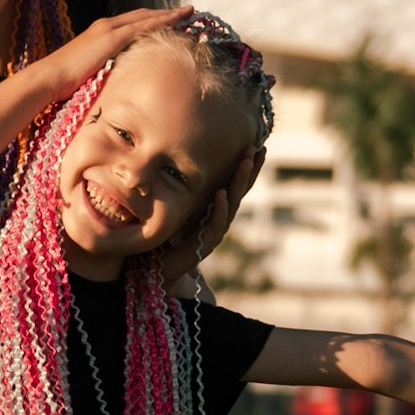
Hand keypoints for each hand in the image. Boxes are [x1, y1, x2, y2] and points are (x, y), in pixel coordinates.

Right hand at [28, 5, 192, 110]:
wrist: (49, 77)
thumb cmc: (64, 81)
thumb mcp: (88, 72)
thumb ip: (102, 69)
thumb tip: (113, 80)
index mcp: (100, 32)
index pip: (131, 22)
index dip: (151, 19)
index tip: (168, 20)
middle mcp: (106, 25)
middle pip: (142, 15)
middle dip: (164, 13)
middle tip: (185, 11)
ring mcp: (109, 29)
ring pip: (145, 17)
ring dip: (167, 14)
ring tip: (187, 12)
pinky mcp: (111, 38)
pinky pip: (142, 27)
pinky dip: (159, 22)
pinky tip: (174, 22)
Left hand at [155, 143, 264, 287]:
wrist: (157, 269)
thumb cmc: (166, 236)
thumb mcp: (175, 206)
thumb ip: (180, 187)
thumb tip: (173, 156)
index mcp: (214, 208)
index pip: (234, 183)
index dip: (246, 166)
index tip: (255, 144)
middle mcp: (219, 218)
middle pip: (240, 190)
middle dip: (249, 169)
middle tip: (257, 148)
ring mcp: (214, 231)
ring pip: (232, 204)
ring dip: (239, 182)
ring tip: (245, 163)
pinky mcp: (205, 245)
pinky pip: (215, 224)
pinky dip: (219, 209)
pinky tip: (221, 194)